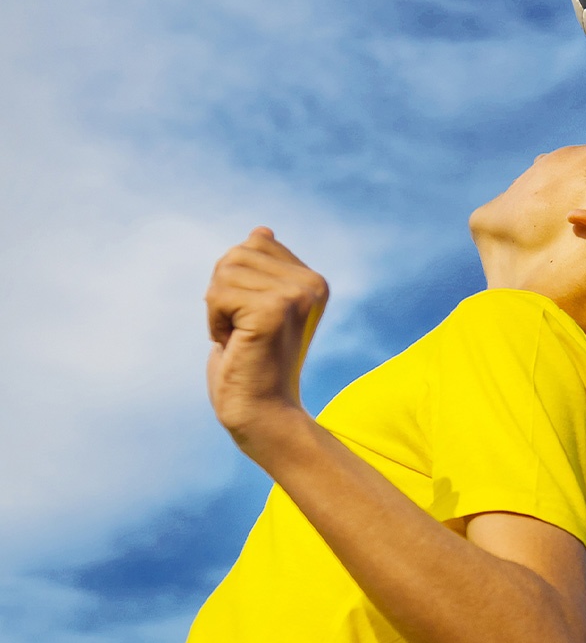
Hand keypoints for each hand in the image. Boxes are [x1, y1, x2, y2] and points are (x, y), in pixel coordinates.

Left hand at [205, 227, 327, 446]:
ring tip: (240, 338)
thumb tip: (261, 230)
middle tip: (242, 332)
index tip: (251, 319)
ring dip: (218, 309)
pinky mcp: (275, 309)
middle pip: (236, 254)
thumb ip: (262, 270)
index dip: (236, 281)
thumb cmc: (253, 364)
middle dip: (223, 293)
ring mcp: (297, 294)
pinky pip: (219, 293)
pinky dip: (215, 321)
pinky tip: (236, 344)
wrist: (262, 412)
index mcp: (313, 281)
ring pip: (225, 272)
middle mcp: (312, 283)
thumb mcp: (257, 308)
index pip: (254, 243)